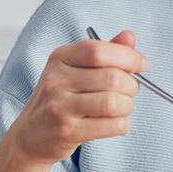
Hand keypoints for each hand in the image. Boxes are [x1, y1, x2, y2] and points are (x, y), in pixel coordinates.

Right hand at [7, 30, 147, 166]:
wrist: (31, 135)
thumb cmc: (61, 97)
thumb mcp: (76, 68)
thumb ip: (105, 51)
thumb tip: (130, 36)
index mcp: (60, 58)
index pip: (98, 50)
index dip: (127, 56)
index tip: (141, 64)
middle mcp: (56, 80)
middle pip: (112, 77)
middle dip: (131, 85)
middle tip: (129, 91)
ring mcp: (59, 107)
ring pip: (113, 102)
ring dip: (127, 106)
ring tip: (122, 107)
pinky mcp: (67, 132)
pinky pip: (111, 126)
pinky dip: (123, 124)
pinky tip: (117, 122)